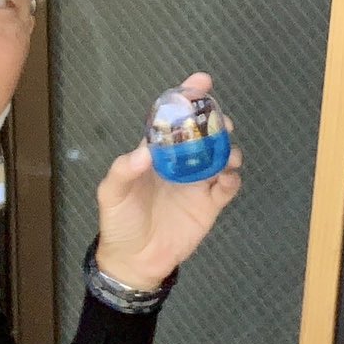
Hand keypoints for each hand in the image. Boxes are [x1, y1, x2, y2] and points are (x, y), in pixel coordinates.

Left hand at [95, 72, 243, 290]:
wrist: (134, 261)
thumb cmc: (119, 222)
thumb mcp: (111, 194)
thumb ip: (123, 170)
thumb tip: (145, 152)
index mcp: (156, 154)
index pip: (173, 120)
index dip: (187, 98)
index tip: (201, 82)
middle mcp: (180, 164)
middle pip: (203, 134)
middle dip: (216, 122)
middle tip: (221, 120)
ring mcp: (197, 183)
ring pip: (221, 156)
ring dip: (228, 149)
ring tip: (227, 151)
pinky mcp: (209, 205)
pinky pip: (227, 187)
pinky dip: (232, 178)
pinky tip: (227, 177)